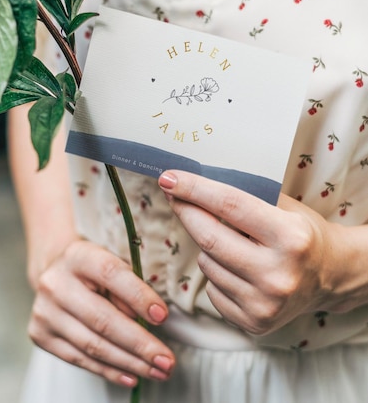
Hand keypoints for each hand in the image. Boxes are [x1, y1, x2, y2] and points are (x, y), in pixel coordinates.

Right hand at [28, 240, 174, 387]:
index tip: (162, 317)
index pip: (111, 274)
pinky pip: (80, 359)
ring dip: (130, 363)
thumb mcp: (112, 264)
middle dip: (140, 344)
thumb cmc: (93, 269)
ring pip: (93, 345)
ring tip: (157, 371)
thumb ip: (129, 286)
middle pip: (103, 319)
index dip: (138, 296)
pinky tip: (132, 374)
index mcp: (78, 256)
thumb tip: (148, 322)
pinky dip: (109, 370)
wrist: (54, 270)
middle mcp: (56, 283)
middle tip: (167, 361)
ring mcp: (45, 311)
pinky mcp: (40, 335)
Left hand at [158, 170, 361, 335]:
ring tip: (229, 239)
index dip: (195, 190)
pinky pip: (212, 290)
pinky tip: (237, 266)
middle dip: (186, 211)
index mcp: (290, 237)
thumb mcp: (284, 206)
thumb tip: (193, 183)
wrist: (331, 276)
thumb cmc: (302, 233)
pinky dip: (216, 272)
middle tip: (174, 195)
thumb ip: (245, 195)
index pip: (230, 206)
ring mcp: (266, 304)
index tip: (169, 177)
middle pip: (209, 237)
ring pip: (207, 264)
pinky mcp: (254, 323)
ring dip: (206, 245)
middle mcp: (279, 274)